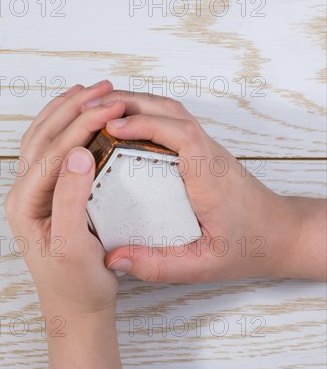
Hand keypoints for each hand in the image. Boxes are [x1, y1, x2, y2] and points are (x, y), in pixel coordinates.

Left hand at [5, 80, 131, 368]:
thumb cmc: (76, 283)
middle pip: (43, 137)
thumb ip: (71, 199)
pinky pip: (49, 150)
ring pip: (41, 138)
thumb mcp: (73, 245)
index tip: (112, 106)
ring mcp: (30, 192)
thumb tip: (78, 152)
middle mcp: (21, 193)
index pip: (53, 152)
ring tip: (91, 91)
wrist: (74, 306)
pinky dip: (62, 127)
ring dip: (65, 111)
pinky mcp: (44, 194)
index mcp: (24, 204)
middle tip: (104, 88)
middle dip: (73, 109)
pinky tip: (78, 118)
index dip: (83, 125)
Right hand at [92, 91, 325, 282]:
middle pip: (169, 110)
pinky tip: (121, 123)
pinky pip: (170, 119)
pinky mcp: (200, 149)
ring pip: (169, 109)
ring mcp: (205, 146)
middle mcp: (209, 152)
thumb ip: (158, 265)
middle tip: (88, 111)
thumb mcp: (201, 265)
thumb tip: (114, 258)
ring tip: (96, 111)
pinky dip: (143, 112)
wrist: (279, 233)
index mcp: (210, 175)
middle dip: (127, 103)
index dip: (145, 124)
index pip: (180, 134)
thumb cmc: (247, 245)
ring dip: (133, 103)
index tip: (112, 126)